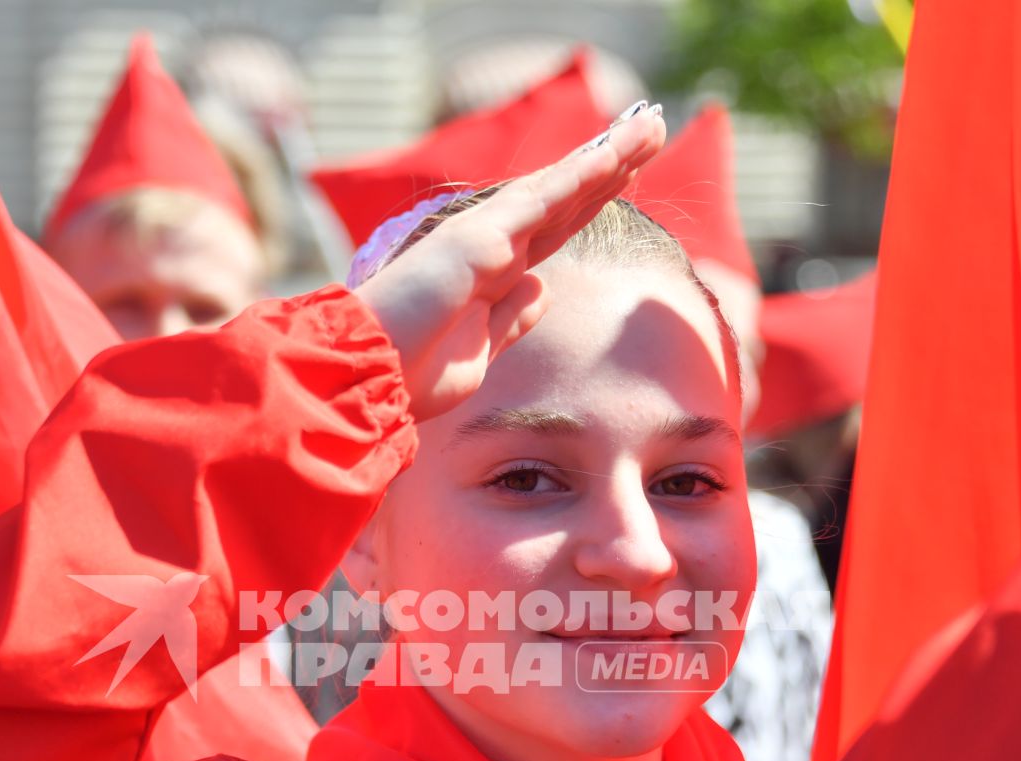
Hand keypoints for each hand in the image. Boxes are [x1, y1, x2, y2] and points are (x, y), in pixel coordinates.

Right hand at [354, 104, 664, 422]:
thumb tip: (542, 289)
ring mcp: (484, 237)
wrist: (366, 374)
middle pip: (567, 197)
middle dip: (613, 164)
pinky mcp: (478, 240)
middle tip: (654, 130)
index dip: (596, 197)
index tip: (632, 173)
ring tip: (650, 126)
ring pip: (559, 187)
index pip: (558, 225)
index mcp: (494, 270)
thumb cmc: (410, 369)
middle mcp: (491, 244)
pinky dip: (576, 177)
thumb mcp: (480, 350)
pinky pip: (538, 202)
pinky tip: (611, 155)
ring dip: (607, 156)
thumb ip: (511, 316)